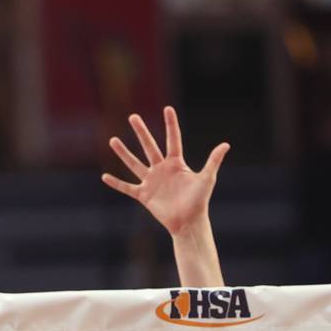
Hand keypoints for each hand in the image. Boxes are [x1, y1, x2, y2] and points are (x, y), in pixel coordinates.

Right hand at [102, 107, 229, 237]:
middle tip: (133, 117)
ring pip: (134, 164)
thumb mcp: (206, 178)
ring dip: (123, 152)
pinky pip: (127, 187)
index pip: (172, 140)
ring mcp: (151, 181)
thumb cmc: (199, 200)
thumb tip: (226, 144)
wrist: (188, 222)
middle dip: (141, 132)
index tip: (167, 109)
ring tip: (113, 140)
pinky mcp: (144, 195)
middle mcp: (161, 169)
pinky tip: (104, 176)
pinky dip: (116, 183)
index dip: (171, 124)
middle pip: (149, 146)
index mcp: (176, 163)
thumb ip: (213, 161)